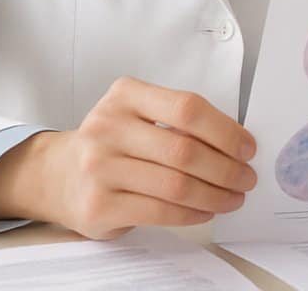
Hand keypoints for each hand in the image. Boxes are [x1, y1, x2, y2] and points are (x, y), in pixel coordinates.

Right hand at [0, 77, 256, 239]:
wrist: (59, 175)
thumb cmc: (113, 143)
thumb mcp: (136, 114)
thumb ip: (177, 120)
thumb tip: (237, 142)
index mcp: (125, 95)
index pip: (188, 108)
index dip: (226, 130)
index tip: (248, 148)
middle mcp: (108, 126)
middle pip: (184, 150)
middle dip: (227, 168)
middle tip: (247, 178)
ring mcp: (100, 167)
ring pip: (175, 185)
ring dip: (215, 194)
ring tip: (233, 197)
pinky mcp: (100, 204)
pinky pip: (160, 211)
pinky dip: (192, 213)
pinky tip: (206, 210)